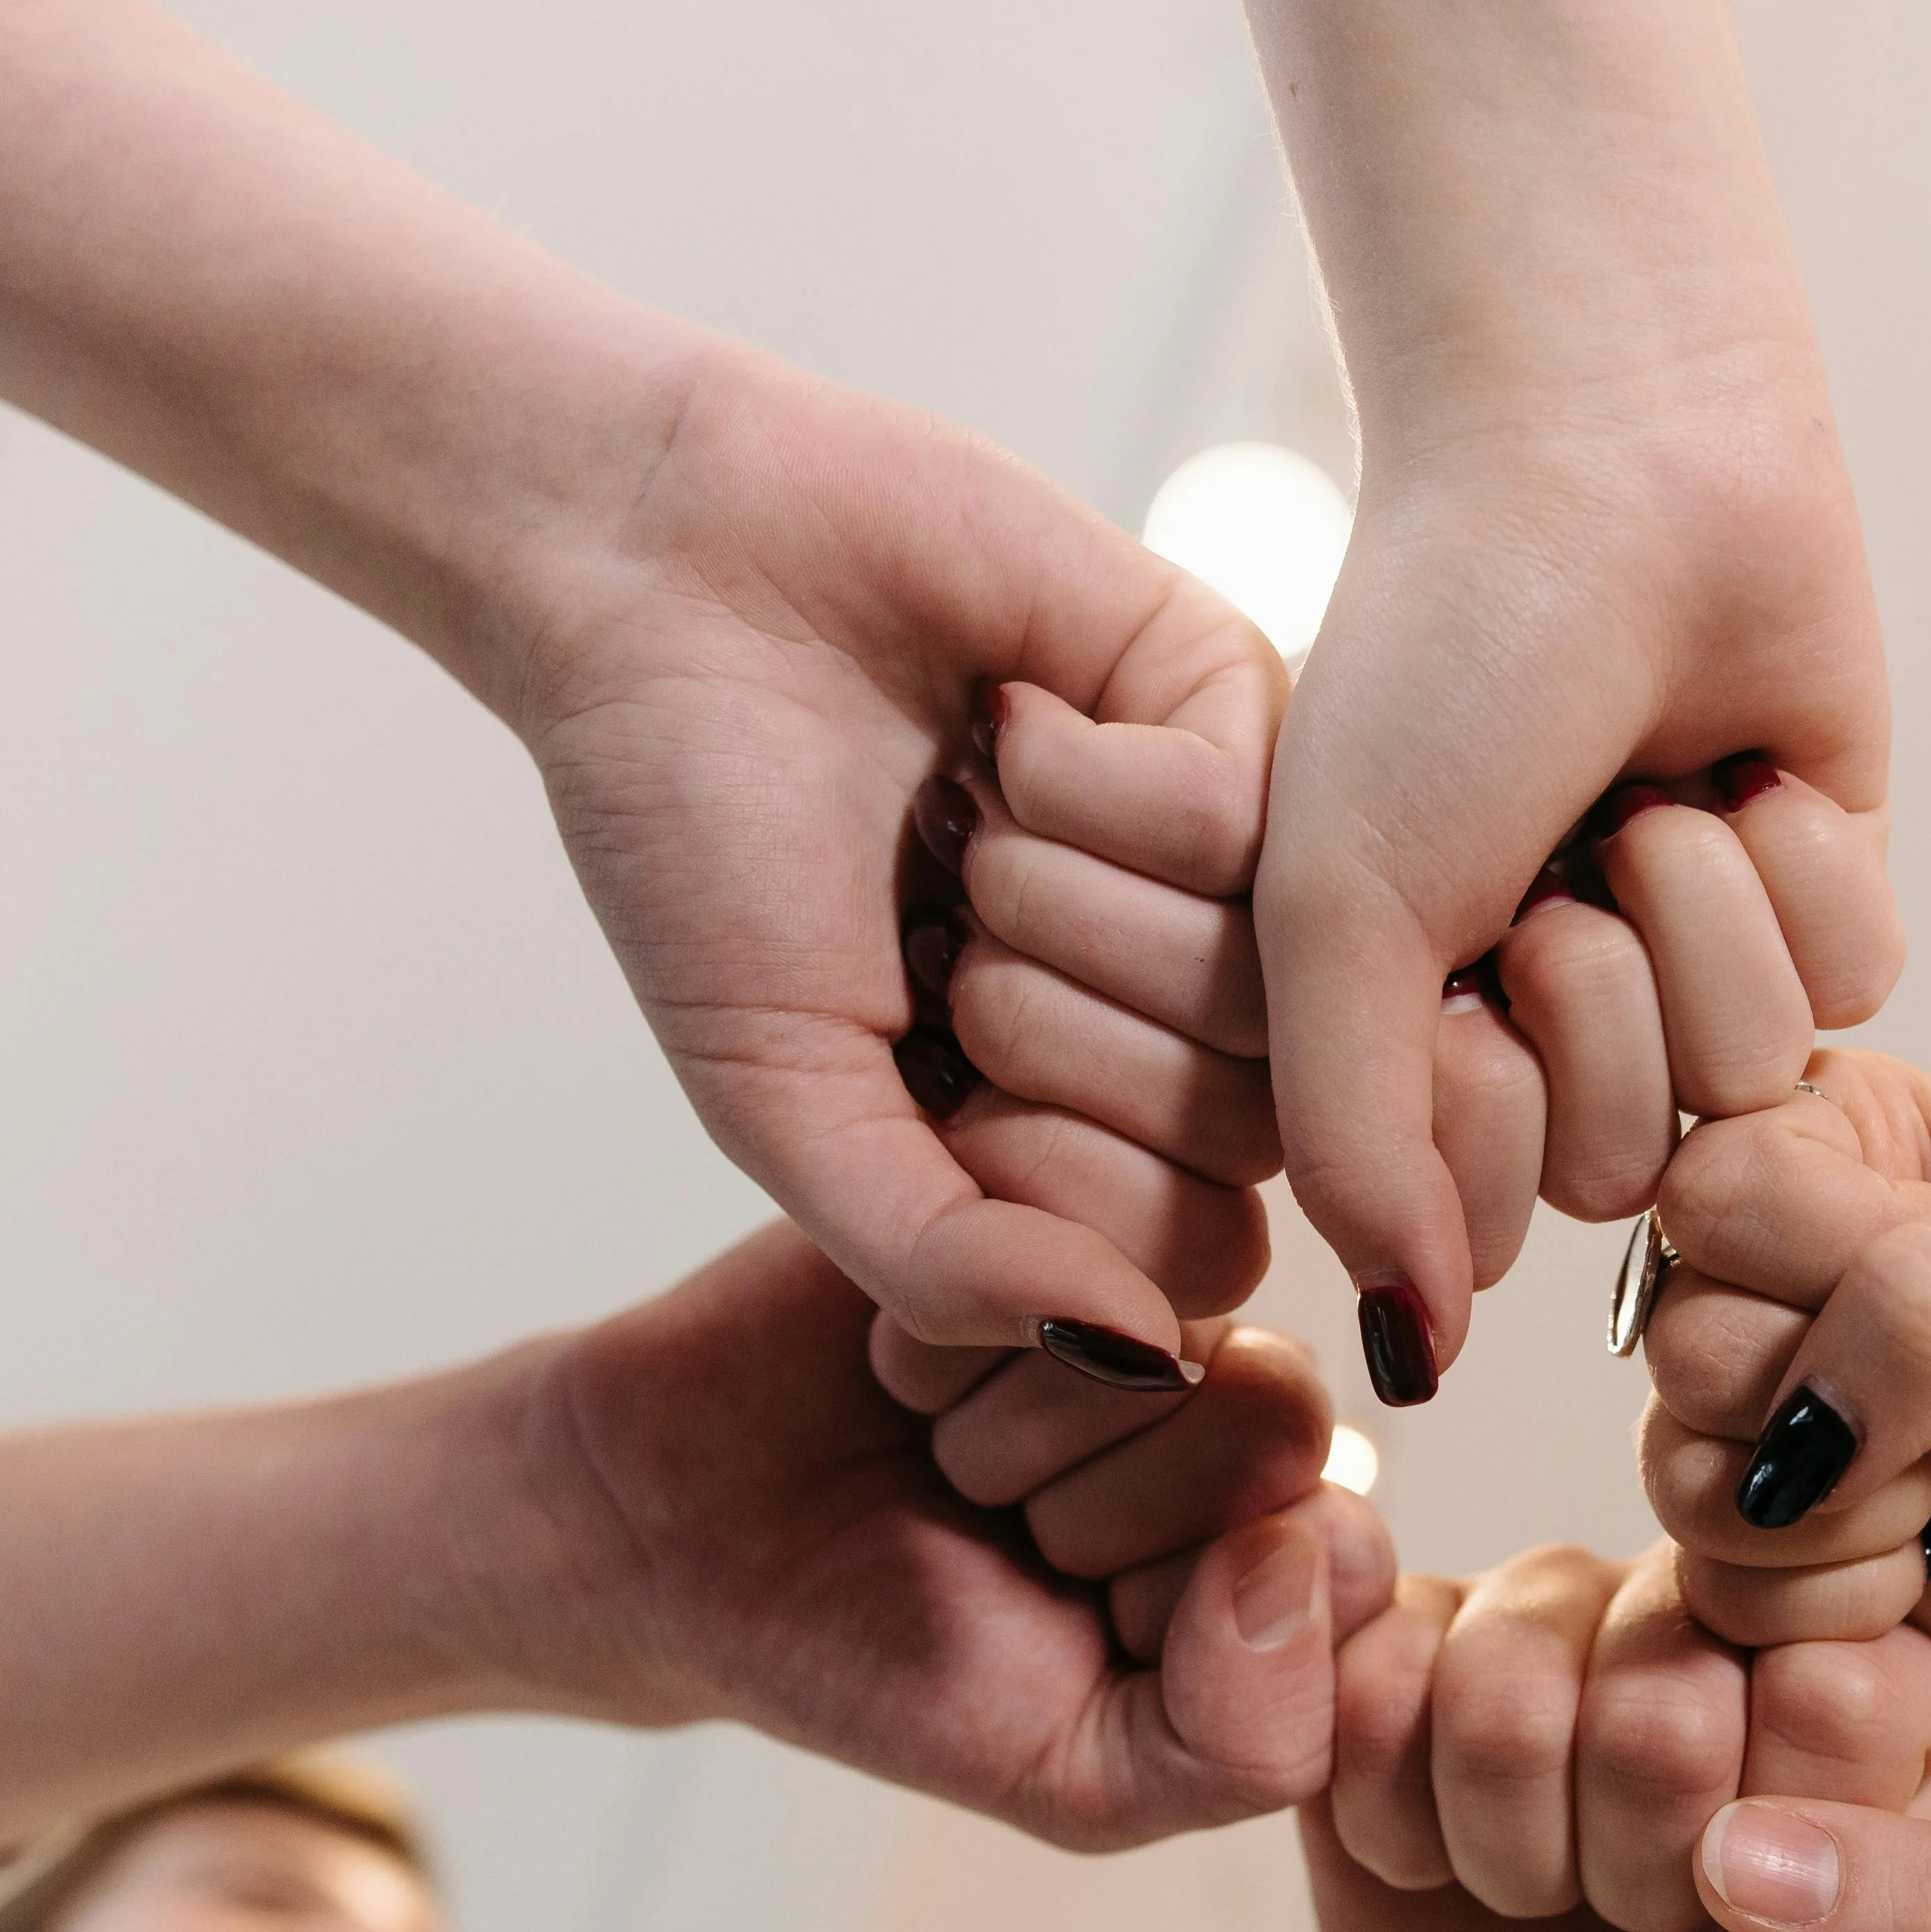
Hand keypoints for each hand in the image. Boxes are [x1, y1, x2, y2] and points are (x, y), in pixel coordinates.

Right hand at [513, 1218, 1391, 1849]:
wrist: (675, 1541)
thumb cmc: (883, 1661)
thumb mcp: (1077, 1776)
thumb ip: (1244, 1741)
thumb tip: (1302, 1553)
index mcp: (1286, 1531)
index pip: (1342, 1552)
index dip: (1190, 1606)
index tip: (1075, 1623)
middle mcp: (1239, 1391)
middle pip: (1270, 1426)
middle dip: (1096, 1510)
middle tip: (985, 1520)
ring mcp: (1144, 1269)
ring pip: (1169, 1332)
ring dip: (1012, 1421)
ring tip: (936, 1441)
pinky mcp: (1036, 1177)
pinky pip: (1057, 1237)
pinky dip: (951, 1328)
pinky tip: (895, 1355)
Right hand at [515, 348, 1294, 1373]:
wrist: (664, 572)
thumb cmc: (701, 839)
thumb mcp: (787, 1103)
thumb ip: (945, 1262)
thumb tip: (1140, 1359)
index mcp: (1081, 1123)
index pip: (1188, 1259)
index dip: (1051, 1188)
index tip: (922, 1075)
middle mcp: (1178, 1010)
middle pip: (1244, 1136)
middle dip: (1047, 1038)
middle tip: (934, 925)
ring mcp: (1231, 865)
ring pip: (1266, 990)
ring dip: (1063, 909)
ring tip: (960, 820)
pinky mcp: (1244, 709)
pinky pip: (1252, 827)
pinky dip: (1094, 790)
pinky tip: (1005, 727)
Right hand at [1217, 0, 1905, 1404]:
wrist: (1604, 451)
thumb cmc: (1438, 660)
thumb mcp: (1338, 911)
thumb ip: (1356, 1154)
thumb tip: (1412, 1355)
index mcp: (1417, 1032)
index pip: (1479, 1211)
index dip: (1476, 1104)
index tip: (1449, 966)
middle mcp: (1552, 1023)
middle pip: (1621, 1159)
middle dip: (1593, 994)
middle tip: (1555, 848)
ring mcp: (1695, 968)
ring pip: (1748, 1081)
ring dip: (1695, 914)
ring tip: (1646, 786)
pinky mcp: (1826, 902)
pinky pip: (1854, 990)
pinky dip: (1797, 866)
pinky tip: (1742, 762)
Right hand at [1305, 1545, 1930, 1931]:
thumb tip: (1759, 1845)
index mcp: (1875, 1674)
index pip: (1834, 1692)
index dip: (1772, 1840)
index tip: (1765, 1906)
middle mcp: (1713, 1600)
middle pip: (1658, 1693)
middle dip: (1638, 1864)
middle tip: (1651, 1913)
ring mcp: (1547, 1605)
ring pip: (1498, 1685)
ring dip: (1510, 1849)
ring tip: (1548, 1889)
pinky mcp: (1396, 1637)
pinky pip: (1364, 1684)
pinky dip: (1389, 1823)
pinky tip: (1436, 1857)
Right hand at [1639, 1049, 1930, 1713]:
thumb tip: (1792, 1430)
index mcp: (1853, 1137)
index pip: (1719, 1184)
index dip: (1824, 1265)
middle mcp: (1781, 1266)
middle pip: (1681, 1331)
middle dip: (1838, 1400)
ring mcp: (1765, 1411)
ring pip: (1676, 1464)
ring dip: (1844, 1512)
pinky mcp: (1772, 1546)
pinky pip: (1712, 1581)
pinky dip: (1834, 1598)